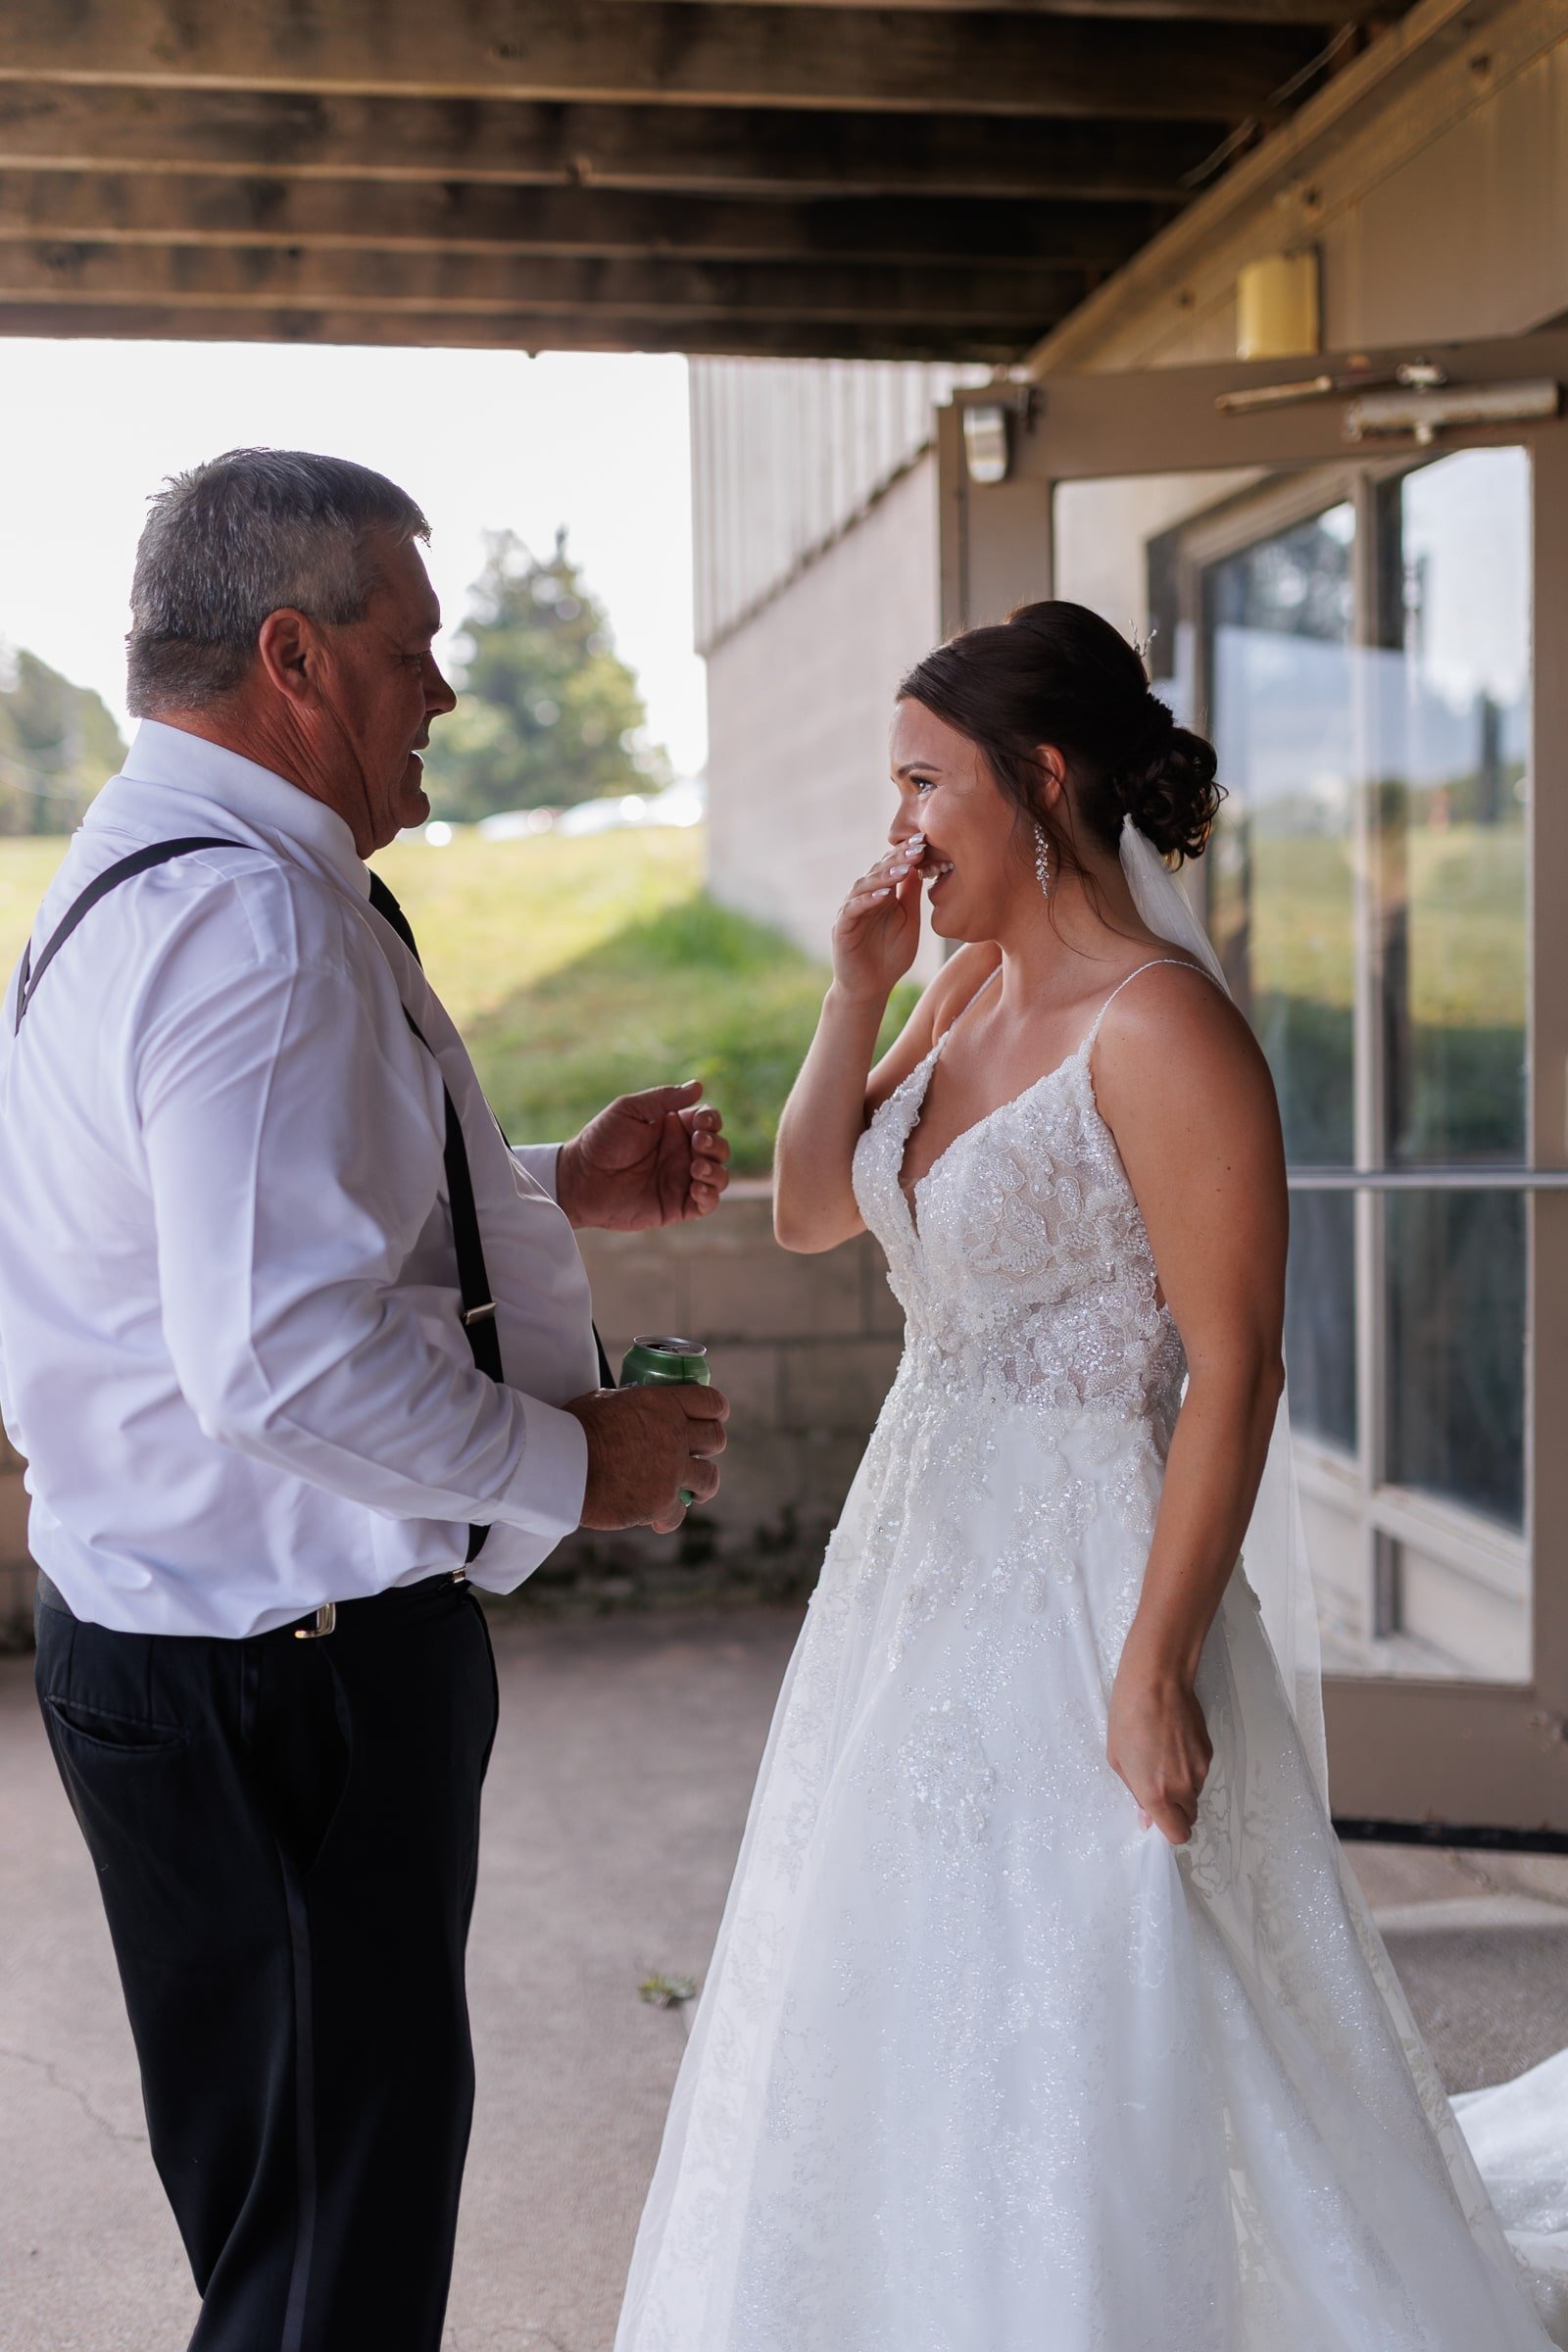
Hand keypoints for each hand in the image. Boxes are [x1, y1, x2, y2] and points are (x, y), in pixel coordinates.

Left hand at [556, 1081, 730, 1229]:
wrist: (580, 1178)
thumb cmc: (601, 1140)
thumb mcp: (630, 1109)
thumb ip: (664, 1098)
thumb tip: (699, 1086)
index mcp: (674, 1128)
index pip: (709, 1121)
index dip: (712, 1120)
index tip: (700, 1123)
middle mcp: (682, 1154)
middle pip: (720, 1148)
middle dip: (716, 1144)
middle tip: (697, 1143)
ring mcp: (681, 1181)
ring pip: (719, 1176)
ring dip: (716, 1170)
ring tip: (696, 1168)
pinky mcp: (676, 1206)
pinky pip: (708, 1205)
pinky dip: (710, 1196)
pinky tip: (696, 1187)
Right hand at [565, 1384, 729, 1533]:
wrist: (562, 1465)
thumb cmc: (573, 1428)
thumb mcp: (604, 1401)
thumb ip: (628, 1405)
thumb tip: (629, 1407)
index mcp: (664, 1404)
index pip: (710, 1402)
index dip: (716, 1411)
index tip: (714, 1417)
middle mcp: (675, 1435)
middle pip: (716, 1439)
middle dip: (709, 1445)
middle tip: (698, 1452)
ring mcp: (672, 1471)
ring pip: (709, 1478)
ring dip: (702, 1484)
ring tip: (695, 1491)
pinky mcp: (661, 1502)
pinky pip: (678, 1513)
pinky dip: (668, 1517)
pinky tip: (659, 1520)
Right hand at [831, 838, 924, 1003]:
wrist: (870, 988)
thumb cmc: (890, 957)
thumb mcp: (909, 921)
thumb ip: (911, 895)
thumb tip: (920, 866)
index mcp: (882, 894)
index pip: (892, 866)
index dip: (907, 854)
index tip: (925, 841)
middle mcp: (864, 897)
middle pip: (879, 870)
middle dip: (898, 858)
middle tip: (917, 846)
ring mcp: (851, 911)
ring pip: (865, 886)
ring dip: (884, 876)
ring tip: (903, 868)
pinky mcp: (842, 928)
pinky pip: (853, 909)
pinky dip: (867, 900)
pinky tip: (883, 895)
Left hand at [1105, 1645, 1211, 1846]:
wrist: (1157, 1682)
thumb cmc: (1127, 1718)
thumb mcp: (1118, 1760)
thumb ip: (1136, 1794)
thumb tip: (1147, 1819)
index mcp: (1157, 1795)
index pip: (1178, 1834)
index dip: (1170, 1829)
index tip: (1159, 1818)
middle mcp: (1183, 1788)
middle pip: (1189, 1817)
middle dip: (1176, 1810)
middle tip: (1158, 1786)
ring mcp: (1200, 1770)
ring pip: (1195, 1793)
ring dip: (1182, 1786)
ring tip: (1164, 1756)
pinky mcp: (1209, 1752)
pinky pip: (1200, 1771)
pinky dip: (1189, 1766)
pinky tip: (1174, 1742)